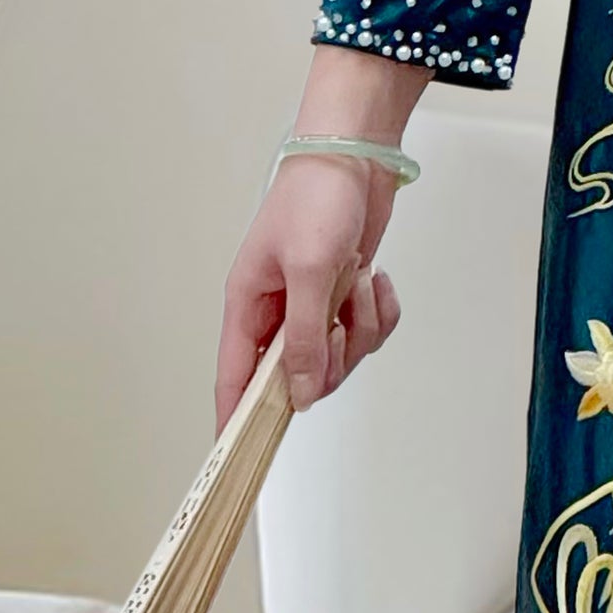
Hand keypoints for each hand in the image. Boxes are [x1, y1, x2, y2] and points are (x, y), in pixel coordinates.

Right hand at [216, 152, 402, 432]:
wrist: (357, 153)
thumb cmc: (317, 197)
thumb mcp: (308, 270)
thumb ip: (302, 337)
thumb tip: (299, 394)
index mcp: (248, 304)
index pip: (233, 377)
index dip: (235, 419)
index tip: (238, 458)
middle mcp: (277, 311)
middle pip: (296, 376)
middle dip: (329, 359)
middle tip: (341, 323)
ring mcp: (314, 303)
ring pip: (338, 355)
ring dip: (360, 327)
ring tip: (360, 284)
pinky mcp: (346, 293)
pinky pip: (366, 330)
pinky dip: (380, 311)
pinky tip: (375, 278)